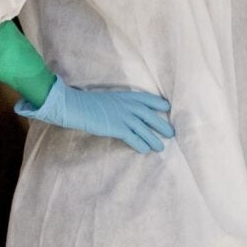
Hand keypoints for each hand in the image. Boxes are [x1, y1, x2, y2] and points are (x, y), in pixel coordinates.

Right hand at [19, 78, 174, 152]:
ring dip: (154, 139)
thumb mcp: (107, 99)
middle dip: (162, 125)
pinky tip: (145, 151)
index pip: (148, 99)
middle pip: (151, 116)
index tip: (167, 108)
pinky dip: (141, 145)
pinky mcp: (117, 128)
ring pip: (145, 130)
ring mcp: (123, 116)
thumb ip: (118, 104)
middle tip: (171, 133)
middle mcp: (128, 105)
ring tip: (161, 147)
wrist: (75, 106)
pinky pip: (133, 138)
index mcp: (126, 96)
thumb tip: (124, 111)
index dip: (159, 104)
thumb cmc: (87, 102)